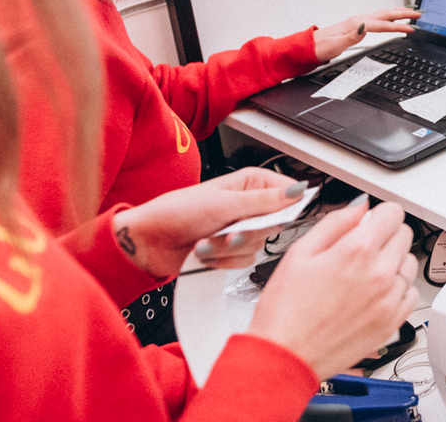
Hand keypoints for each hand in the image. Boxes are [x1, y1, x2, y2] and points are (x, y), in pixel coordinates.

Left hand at [110, 169, 305, 278]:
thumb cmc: (177, 212)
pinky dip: (221, 260)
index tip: (275, 218)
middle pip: (274, 224)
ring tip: (206, 241)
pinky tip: (204, 251)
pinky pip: (243, 261)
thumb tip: (298, 192)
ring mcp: (239, 229)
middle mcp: (248, 205)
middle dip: (248, 232)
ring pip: (258, 245)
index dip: (286, 207)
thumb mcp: (224, 204)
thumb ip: (264, 202)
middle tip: (229, 230)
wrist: (148, 241)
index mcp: (250, 184)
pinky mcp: (229, 251)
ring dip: (228, 248)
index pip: (288, 193)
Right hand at [246, 202, 419, 379]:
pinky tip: (374, 294)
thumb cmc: (286, 310)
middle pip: (404, 234)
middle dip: (384, 235)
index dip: (377, 214)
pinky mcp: (392, 323)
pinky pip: (411, 293)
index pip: (393, 212)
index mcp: (357, 251)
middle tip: (360, 249)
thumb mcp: (299, 252)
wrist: (286, 357)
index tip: (368, 223)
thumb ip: (335, 222)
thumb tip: (359, 207)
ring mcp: (389, 300)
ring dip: (392, 262)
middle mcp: (379, 274)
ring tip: (363, 274)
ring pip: (409, 263)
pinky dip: (397, 289)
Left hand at [314, 9, 422, 61]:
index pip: (382, 25)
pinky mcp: (357, 24)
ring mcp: (358, 21)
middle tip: (419, 14)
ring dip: (398, 13)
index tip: (411, 29)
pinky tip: (393, 18)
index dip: (398, 27)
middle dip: (404, 14)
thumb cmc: (322, 47)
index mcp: (356, 24)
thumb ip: (351, 36)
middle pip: (386, 14)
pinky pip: (378, 17)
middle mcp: (358, 20)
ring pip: (383, 14)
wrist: (310, 47)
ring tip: (412, 12)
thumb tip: (365, 28)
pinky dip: (389, 16)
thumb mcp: (336, 45)